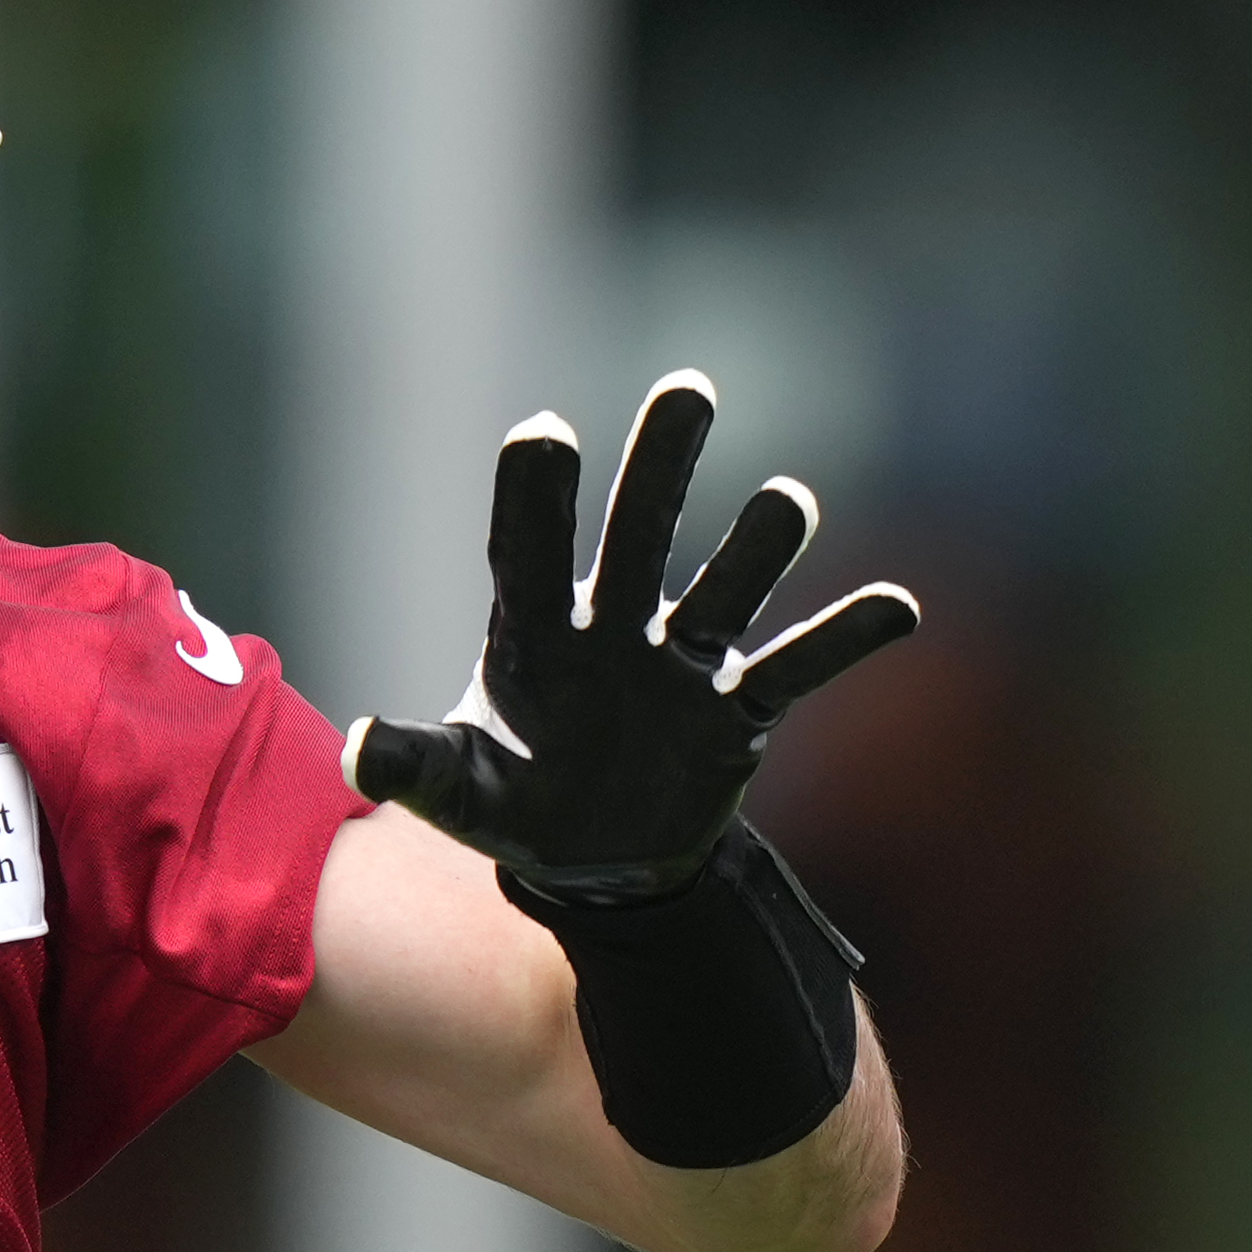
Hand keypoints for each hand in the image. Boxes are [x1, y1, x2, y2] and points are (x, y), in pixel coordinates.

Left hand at [346, 373, 917, 901]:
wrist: (590, 862)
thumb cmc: (512, 802)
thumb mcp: (455, 792)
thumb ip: (413, 766)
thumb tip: (354, 753)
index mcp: (532, 630)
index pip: (526, 549)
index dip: (533, 494)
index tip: (544, 431)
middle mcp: (613, 626)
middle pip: (636, 532)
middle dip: (661, 466)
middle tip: (689, 389)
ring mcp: (681, 663)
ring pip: (726, 588)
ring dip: (758, 547)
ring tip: (788, 500)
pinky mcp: (738, 713)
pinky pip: (796, 667)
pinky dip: (844, 638)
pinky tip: (896, 608)